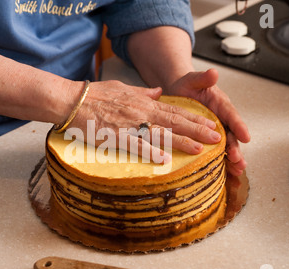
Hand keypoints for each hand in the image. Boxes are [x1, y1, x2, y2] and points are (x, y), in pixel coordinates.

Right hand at [69, 80, 222, 163]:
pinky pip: (136, 146)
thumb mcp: (121, 88)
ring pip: (160, 134)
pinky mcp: (116, 137)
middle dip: (197, 130)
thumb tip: (158, 91)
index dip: (194, 118)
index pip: (174, 110)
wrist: (72, 101)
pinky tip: (165, 160)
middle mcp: (140, 113)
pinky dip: (151, 152)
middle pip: (174, 122)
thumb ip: (142, 92)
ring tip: (200, 148)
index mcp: (142, 102)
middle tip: (216, 137)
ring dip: (181, 141)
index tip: (210, 123)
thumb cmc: (94, 94)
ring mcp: (129, 125)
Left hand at [165, 69, 250, 175]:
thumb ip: (202, 78)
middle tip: (238, 159)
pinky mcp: (208, 138)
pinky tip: (227, 172)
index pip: (231, 115)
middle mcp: (221, 118)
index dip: (239, 126)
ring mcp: (216, 130)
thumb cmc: (186, 86)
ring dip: (232, 158)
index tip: (246, 136)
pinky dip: (221, 161)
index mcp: (220, 104)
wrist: (177, 92)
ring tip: (237, 169)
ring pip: (226, 145)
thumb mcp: (192, 79)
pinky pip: (216, 150)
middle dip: (236, 148)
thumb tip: (213, 73)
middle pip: (231, 134)